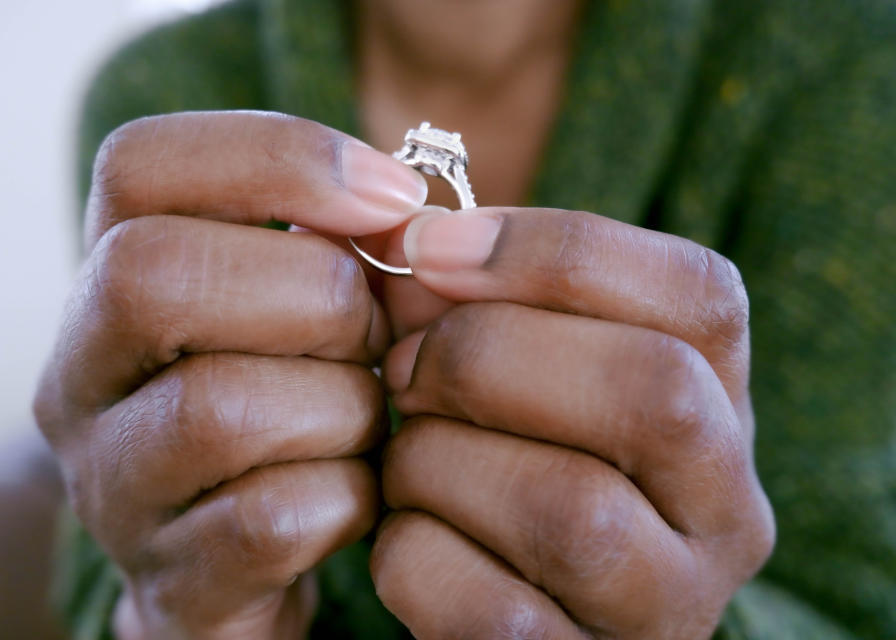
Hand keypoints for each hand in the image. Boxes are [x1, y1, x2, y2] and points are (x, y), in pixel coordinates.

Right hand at [33, 111, 426, 638]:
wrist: (246, 563)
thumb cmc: (293, 401)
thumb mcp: (308, 308)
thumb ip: (346, 247)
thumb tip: (403, 215)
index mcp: (111, 281)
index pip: (138, 166)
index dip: (279, 158)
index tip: (393, 196)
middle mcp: (82, 377)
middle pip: (153, 275)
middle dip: (314, 294)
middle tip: (371, 335)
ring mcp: (113, 486)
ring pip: (221, 407)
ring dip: (343, 406)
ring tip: (368, 419)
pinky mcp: (172, 580)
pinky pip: (271, 518)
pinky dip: (348, 499)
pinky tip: (359, 492)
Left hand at [370, 207, 774, 638]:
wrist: (503, 603)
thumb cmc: (502, 454)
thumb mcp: (510, 369)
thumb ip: (463, 298)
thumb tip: (393, 236)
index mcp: (722, 403)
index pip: (699, 294)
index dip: (552, 250)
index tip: (429, 247)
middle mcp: (726, 510)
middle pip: (651, 393)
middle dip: (487, 356)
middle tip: (404, 367)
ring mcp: (668, 604)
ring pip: (570, 509)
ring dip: (438, 462)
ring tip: (402, 456)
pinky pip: (495, 610)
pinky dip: (416, 556)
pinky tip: (404, 535)